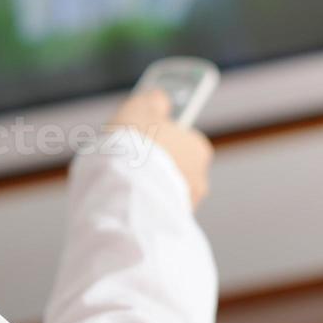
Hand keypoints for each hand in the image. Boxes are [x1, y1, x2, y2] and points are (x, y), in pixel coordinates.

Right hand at [107, 90, 213, 208]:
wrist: (125, 189)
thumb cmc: (134, 144)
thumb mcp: (141, 107)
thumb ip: (153, 100)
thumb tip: (160, 99)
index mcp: (198, 147)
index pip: (183, 137)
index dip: (162, 134)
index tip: (144, 133)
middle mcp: (200, 177)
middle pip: (176, 165)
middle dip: (157, 162)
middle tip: (129, 156)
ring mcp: (187, 204)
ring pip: (166, 189)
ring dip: (150, 184)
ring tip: (122, 180)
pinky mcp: (172, 224)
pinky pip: (157, 209)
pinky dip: (145, 204)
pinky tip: (125, 198)